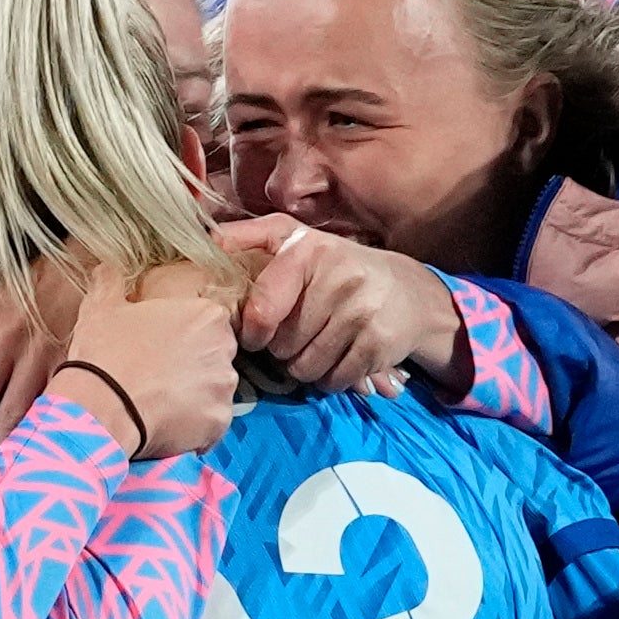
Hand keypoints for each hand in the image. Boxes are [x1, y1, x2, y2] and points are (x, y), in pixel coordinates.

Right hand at [58, 269, 237, 463]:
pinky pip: (211, 423)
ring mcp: (224, 388)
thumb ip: (111, 282)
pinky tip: (165, 421)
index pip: (209, 322)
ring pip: (214, 390)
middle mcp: (224, 349)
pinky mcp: (219, 422)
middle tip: (160, 373)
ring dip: (194, 395)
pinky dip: (193, 425)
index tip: (164, 345)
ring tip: (160, 400)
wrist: (101, 407)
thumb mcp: (102, 307)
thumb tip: (107, 269)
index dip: (185, 335)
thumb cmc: (105, 353)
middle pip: (216, 355)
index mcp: (206, 314)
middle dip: (194, 364)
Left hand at [219, 216, 464, 397]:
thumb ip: (253, 237)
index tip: (255, 333)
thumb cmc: (339, 268)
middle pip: (281, 345)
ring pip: (304, 367)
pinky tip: (339, 357)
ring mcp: (361, 312)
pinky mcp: (378, 344)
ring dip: (304, 366)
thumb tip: (207, 241)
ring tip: (317, 345)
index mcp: (309, 251)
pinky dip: (329, 379)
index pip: (262, 308)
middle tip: (299, 334)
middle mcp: (338, 278)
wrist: (410, 293)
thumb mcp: (298, 241)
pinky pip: (332, 380)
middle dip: (283, 348)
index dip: (252, 330)